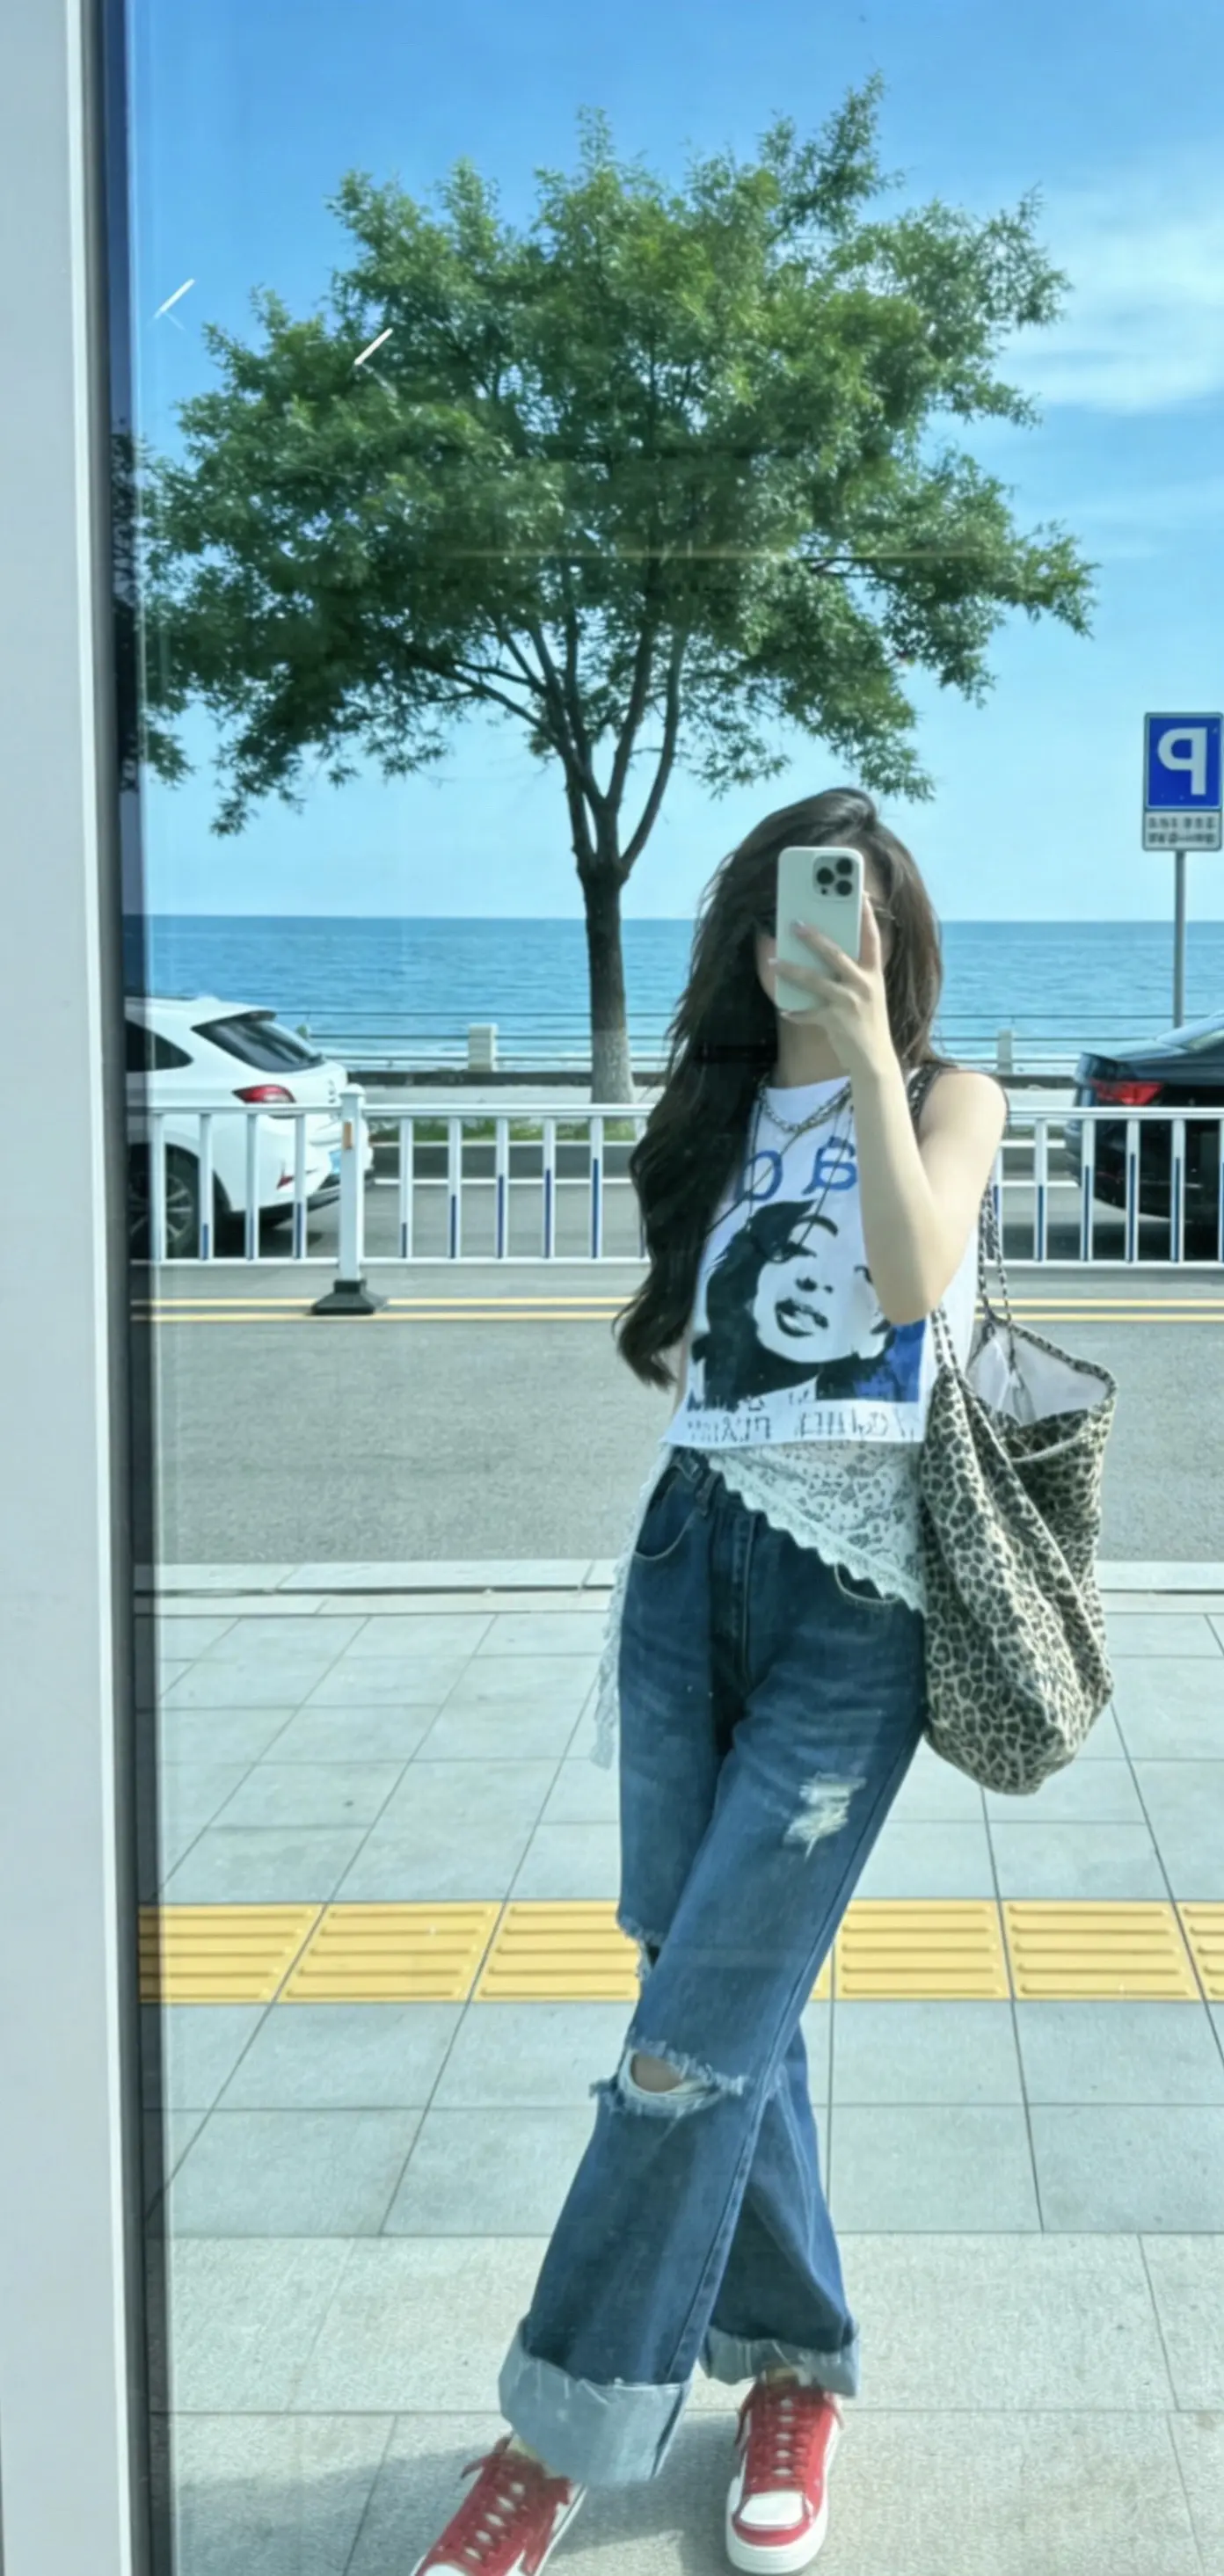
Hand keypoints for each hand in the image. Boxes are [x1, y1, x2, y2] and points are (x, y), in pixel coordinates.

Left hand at [772, 900, 894, 1080]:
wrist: (875, 1060)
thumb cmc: (868, 1023)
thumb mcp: (869, 994)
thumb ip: (853, 974)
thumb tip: (823, 954)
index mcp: (873, 974)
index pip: (872, 938)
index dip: (866, 915)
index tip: (858, 893)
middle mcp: (863, 984)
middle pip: (835, 953)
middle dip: (814, 937)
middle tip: (795, 923)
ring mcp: (849, 1002)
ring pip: (815, 980)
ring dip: (791, 970)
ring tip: (774, 962)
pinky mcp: (835, 1021)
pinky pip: (808, 1012)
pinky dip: (795, 1012)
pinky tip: (785, 1009)